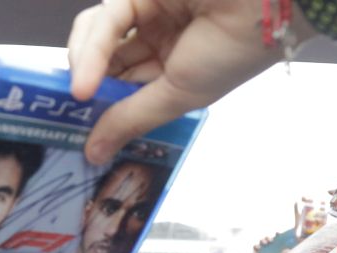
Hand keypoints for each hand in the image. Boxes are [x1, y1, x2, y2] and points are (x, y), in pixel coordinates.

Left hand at [68, 0, 314, 162]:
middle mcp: (158, 39)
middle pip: (104, 63)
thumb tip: (94, 154)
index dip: (99, 107)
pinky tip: (84, 80)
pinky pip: (108, 20)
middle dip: (84, 87)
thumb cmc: (233, 51)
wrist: (268, 0)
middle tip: (68, 113)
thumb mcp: (178, 96)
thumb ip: (131, 120)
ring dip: (83, 66)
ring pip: (97, 38)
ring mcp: (148, 12)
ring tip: (80, 94)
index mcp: (173, 67)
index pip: (123, 88)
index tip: (75, 132)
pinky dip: (91, 50)